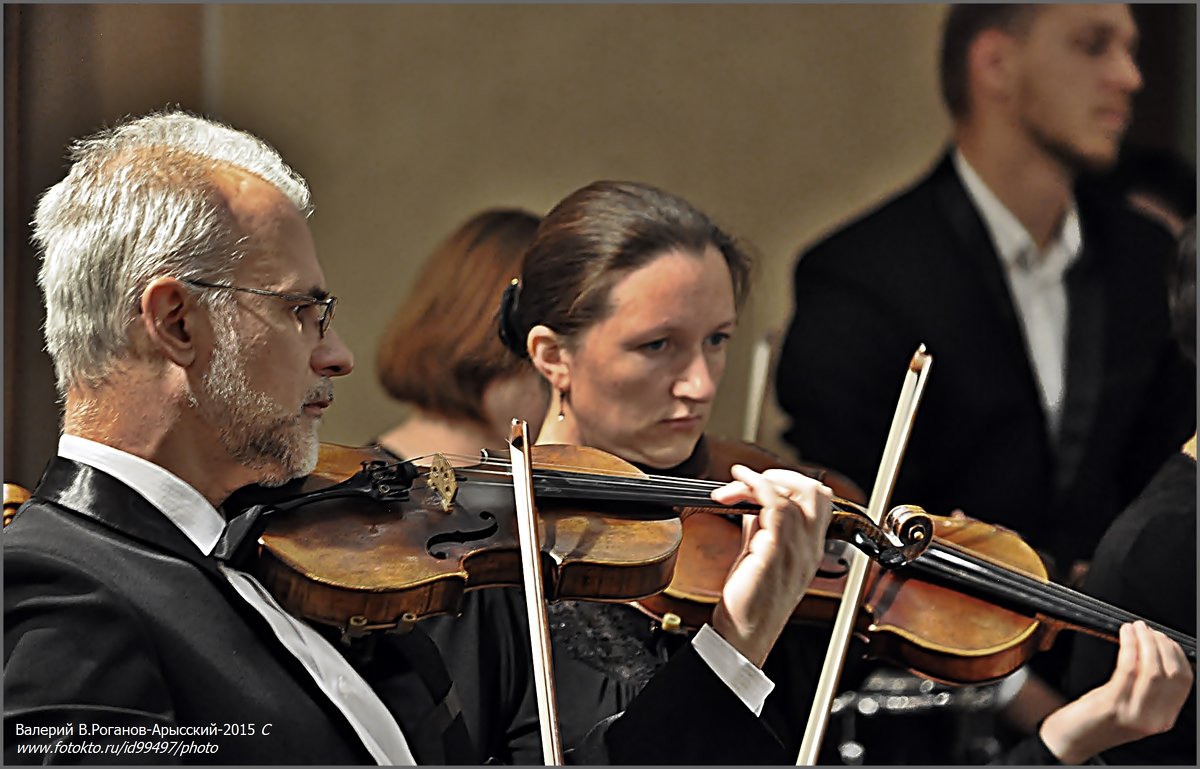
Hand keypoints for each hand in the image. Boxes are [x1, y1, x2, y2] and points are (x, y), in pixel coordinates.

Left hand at [707, 464, 831, 666]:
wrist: (742, 635)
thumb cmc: (749, 600)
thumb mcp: (759, 553)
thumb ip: (761, 524)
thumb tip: (751, 496)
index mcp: (809, 548)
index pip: (819, 500)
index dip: (789, 481)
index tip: (758, 482)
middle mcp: (809, 548)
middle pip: (817, 492)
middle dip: (781, 475)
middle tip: (748, 480)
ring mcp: (797, 551)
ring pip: (798, 493)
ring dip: (759, 481)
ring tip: (733, 487)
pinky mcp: (776, 554)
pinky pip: (776, 507)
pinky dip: (755, 488)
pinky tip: (735, 489)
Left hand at [1039, 621, 1192, 763]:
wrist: (1070, 740)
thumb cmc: (1096, 718)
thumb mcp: (1131, 704)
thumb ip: (1146, 687)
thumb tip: (1154, 650)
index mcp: (1163, 718)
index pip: (1184, 681)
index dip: (1176, 654)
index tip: (1164, 638)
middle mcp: (1153, 718)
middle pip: (1171, 673)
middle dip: (1161, 644)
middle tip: (1148, 629)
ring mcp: (1134, 714)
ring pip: (1152, 669)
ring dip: (1145, 641)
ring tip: (1136, 628)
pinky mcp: (1113, 705)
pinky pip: (1127, 669)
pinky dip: (1128, 646)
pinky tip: (1124, 635)